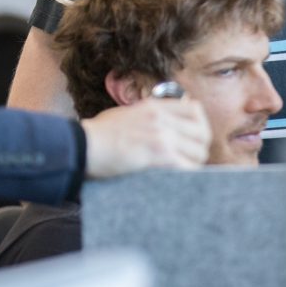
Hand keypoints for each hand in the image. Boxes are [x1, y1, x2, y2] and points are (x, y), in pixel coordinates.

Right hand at [80, 95, 212, 177]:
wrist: (83, 145)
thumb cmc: (99, 134)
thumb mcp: (128, 114)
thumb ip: (151, 115)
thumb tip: (168, 123)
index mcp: (154, 106)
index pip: (195, 109)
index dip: (199, 126)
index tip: (192, 137)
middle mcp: (162, 118)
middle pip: (202, 133)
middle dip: (199, 148)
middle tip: (188, 159)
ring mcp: (161, 135)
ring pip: (198, 152)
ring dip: (193, 164)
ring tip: (179, 171)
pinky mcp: (157, 154)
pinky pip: (187, 166)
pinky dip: (185, 174)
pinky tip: (175, 179)